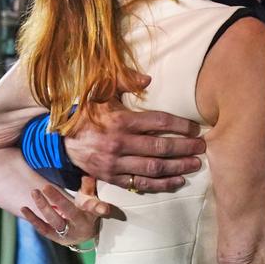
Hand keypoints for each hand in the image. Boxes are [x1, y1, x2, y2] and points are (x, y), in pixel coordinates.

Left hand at [21, 177, 110, 245]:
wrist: (84, 234)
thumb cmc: (88, 212)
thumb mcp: (93, 200)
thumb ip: (89, 188)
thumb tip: (87, 175)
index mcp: (92, 216)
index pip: (95, 208)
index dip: (97, 205)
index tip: (95, 197)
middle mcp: (80, 226)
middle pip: (70, 213)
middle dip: (58, 200)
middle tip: (46, 186)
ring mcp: (67, 234)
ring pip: (54, 220)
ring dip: (43, 206)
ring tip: (34, 192)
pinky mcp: (55, 238)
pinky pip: (43, 228)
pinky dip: (33, 219)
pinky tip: (24, 208)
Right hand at [65, 78, 205, 192]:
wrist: (61, 141)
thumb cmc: (87, 113)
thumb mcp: (101, 91)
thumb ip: (123, 81)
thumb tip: (147, 78)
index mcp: (121, 120)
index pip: (159, 123)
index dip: (181, 126)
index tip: (196, 128)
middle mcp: (120, 143)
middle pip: (160, 148)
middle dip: (185, 148)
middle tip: (202, 147)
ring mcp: (116, 163)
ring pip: (153, 168)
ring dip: (178, 167)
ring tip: (195, 164)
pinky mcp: (113, 178)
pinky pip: (141, 184)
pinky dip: (161, 184)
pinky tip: (177, 181)